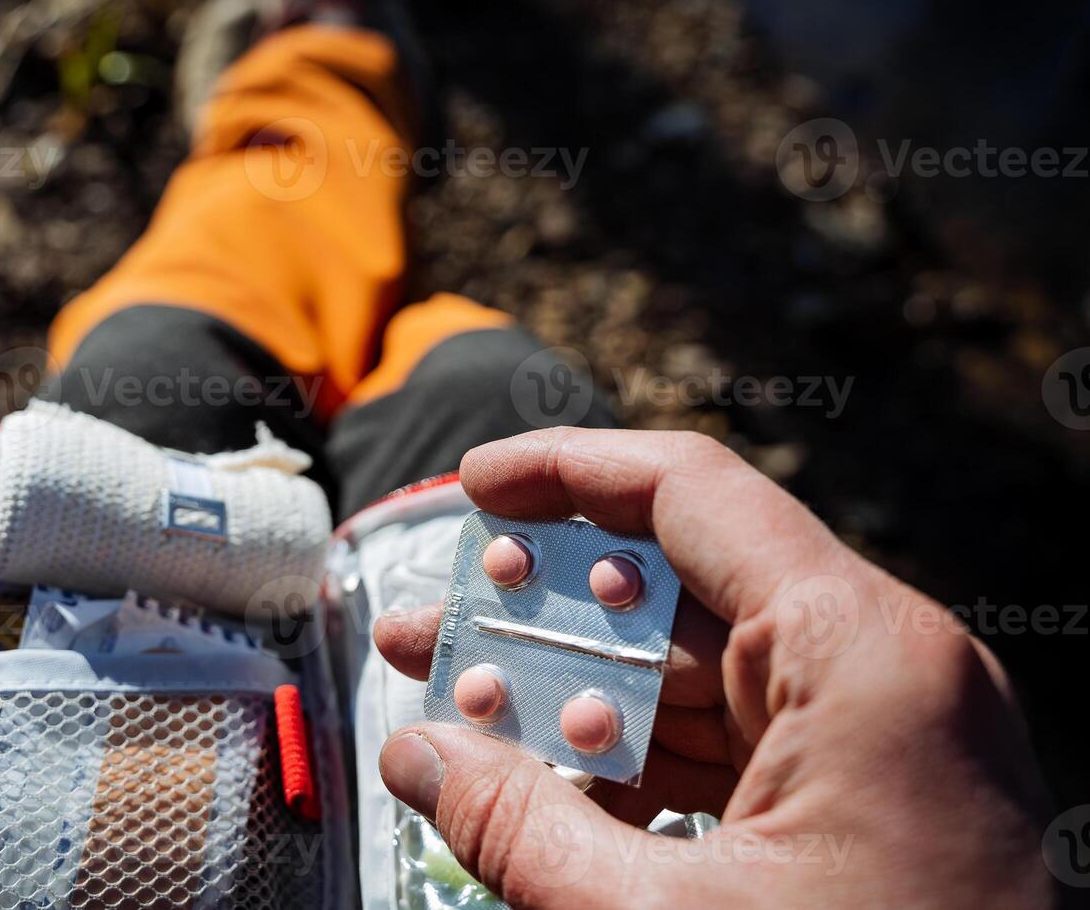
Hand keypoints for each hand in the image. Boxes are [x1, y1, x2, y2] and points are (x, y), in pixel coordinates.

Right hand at [375, 428, 1054, 907]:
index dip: (566, 472)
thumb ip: (520, 829)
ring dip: (575, 696)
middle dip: (540, 614)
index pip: (692, 495)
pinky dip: (637, 760)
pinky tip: (547, 787)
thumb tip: (415, 758)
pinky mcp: (868, 806)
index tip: (474, 489)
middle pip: (679, 592)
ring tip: (463, 715)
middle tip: (431, 631)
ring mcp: (881, 743)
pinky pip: (732, 748)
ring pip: (696, 677)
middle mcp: (884, 675)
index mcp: (862, 659)